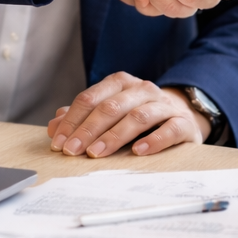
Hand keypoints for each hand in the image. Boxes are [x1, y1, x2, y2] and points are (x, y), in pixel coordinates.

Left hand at [47, 74, 209, 158]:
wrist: (182, 115)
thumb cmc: (137, 115)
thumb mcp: (109, 113)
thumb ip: (82, 118)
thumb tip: (54, 126)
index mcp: (120, 84)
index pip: (90, 99)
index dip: (72, 121)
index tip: (59, 143)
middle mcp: (142, 89)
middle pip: (111, 107)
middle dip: (88, 130)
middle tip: (72, 150)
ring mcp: (164, 105)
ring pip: (138, 116)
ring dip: (114, 136)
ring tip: (97, 153)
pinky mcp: (183, 123)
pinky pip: (169, 129)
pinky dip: (153, 140)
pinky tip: (138, 151)